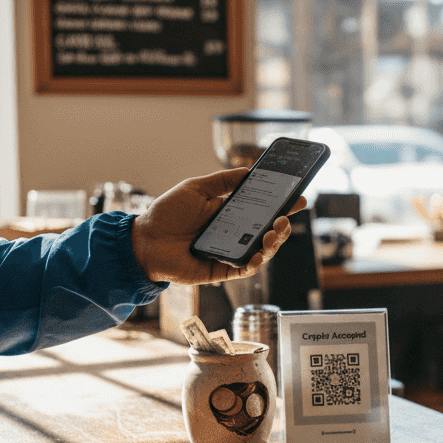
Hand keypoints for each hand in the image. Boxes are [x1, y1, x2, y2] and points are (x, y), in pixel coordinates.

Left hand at [130, 168, 307, 284]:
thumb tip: (249, 171)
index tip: (298, 197)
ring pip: (260, 252)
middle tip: (286, 217)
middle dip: (281, 226)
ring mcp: (228, 253)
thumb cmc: (166, 213)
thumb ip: (223, 181)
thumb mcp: (196, 188)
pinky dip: (253, 263)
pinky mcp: (219, 271)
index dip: (282, 205)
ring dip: (272, 243)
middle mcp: (233, 234)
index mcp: (229, 214)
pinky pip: (242, 269)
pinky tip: (257, 254)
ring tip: (275, 231)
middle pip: (266, 233)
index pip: (262, 209)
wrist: (143, 240)